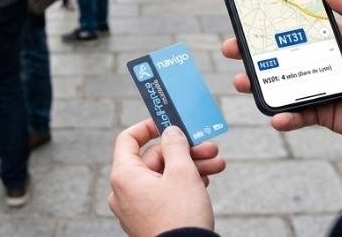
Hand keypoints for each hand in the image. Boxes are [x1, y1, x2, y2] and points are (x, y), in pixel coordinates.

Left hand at [109, 120, 225, 235]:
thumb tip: (170, 132)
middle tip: (209, 147)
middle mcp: (124, 192)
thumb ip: (175, 145)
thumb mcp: (182, 172)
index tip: (169, 122)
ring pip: (163, 177)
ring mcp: (135, 208)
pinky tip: (205, 181)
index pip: (128, 139)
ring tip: (217, 165)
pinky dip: (182, 185)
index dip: (148, 126)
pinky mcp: (149, 220)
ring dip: (190, 167)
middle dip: (184, 151)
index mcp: (124, 176)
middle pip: (153, 159)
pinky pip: (163, 194)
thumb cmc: (180, 215)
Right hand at [222, 0, 341, 142]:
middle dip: (250, 52)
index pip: (293, 29)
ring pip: (279, 86)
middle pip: (277, 57)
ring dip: (257, 83)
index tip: (247, 16)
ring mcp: (317, 90)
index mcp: (330, 42)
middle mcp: (318, 64)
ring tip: (241, 80)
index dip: (270, 23)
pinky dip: (284, 117)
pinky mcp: (321, 114)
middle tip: (231, 48)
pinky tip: (276, 115)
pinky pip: (297, 115)